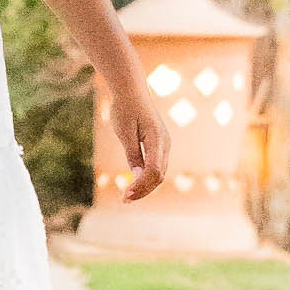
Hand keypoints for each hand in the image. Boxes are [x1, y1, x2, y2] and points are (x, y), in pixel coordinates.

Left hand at [109, 86, 169, 200]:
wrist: (130, 90)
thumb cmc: (125, 108)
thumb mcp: (125, 132)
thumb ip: (133, 154)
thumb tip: (138, 176)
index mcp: (158, 140)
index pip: (153, 171)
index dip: (141, 185)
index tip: (125, 195)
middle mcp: (165, 144)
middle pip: (158, 175)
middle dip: (142, 190)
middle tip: (124, 200)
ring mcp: (164, 145)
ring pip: (158, 173)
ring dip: (144, 186)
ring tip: (127, 196)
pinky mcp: (159, 145)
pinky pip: (156, 166)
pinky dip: (146, 178)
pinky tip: (134, 184)